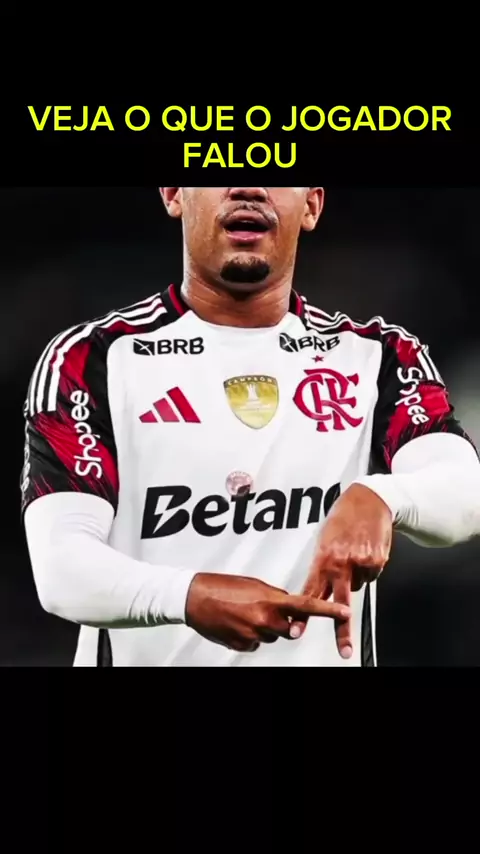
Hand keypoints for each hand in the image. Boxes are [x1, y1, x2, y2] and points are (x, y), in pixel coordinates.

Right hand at [185, 573, 350, 652]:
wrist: (193, 598)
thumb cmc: (221, 586)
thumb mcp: (254, 584)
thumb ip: (275, 595)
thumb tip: (287, 604)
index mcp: (270, 600)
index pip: (306, 606)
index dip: (328, 610)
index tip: (345, 612)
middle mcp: (264, 620)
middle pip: (290, 630)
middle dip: (284, 623)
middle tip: (265, 610)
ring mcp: (253, 635)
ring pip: (271, 637)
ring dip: (264, 628)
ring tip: (244, 613)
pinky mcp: (241, 646)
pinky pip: (255, 644)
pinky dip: (250, 635)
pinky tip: (237, 623)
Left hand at [290, 483, 392, 659]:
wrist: (369, 500)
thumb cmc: (342, 519)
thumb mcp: (323, 541)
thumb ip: (321, 567)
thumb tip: (316, 591)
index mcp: (323, 558)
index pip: (311, 592)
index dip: (303, 614)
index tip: (297, 630)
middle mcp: (341, 562)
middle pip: (339, 603)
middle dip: (341, 629)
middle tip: (344, 651)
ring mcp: (361, 562)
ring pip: (357, 586)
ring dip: (355, 576)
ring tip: (354, 553)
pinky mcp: (378, 560)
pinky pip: (371, 576)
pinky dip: (369, 568)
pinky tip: (366, 551)